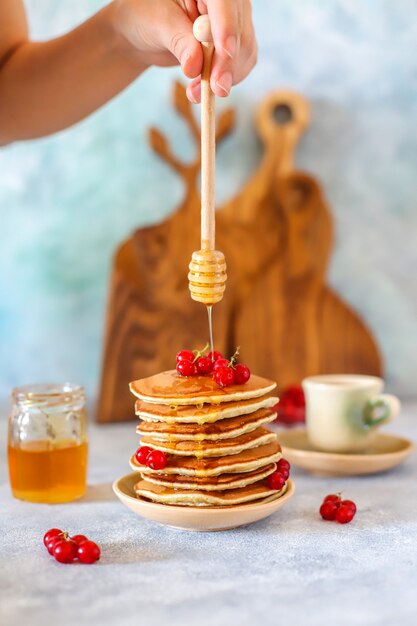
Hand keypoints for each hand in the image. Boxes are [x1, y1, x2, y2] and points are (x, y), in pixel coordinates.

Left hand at [112, 0, 256, 100]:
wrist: (144, 32)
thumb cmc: (145, 17)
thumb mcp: (158, 26)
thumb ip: (179, 42)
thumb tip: (196, 67)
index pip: (224, 2)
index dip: (227, 26)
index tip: (225, 52)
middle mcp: (224, 1)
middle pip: (239, 29)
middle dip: (228, 62)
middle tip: (216, 89)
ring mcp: (232, 20)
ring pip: (245, 49)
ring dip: (226, 76)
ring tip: (197, 93)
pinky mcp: (233, 42)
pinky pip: (242, 62)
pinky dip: (227, 79)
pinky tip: (206, 89)